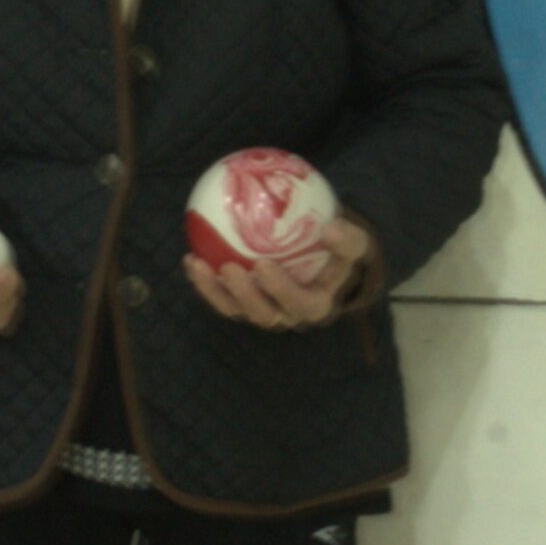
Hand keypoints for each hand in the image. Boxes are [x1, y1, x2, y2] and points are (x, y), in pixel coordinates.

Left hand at [183, 214, 372, 330]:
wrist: (326, 260)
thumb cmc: (339, 252)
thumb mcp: (355, 244)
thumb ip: (347, 240)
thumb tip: (330, 229)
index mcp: (316, 305)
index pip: (300, 304)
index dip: (280, 290)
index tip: (264, 265)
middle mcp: (288, 315)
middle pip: (264, 315)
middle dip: (244, 295)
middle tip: (229, 268)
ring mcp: (263, 310)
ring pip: (237, 310)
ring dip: (214, 291)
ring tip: (198, 265)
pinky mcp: (244, 303)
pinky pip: (221, 297)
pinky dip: (204, 282)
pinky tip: (190, 259)